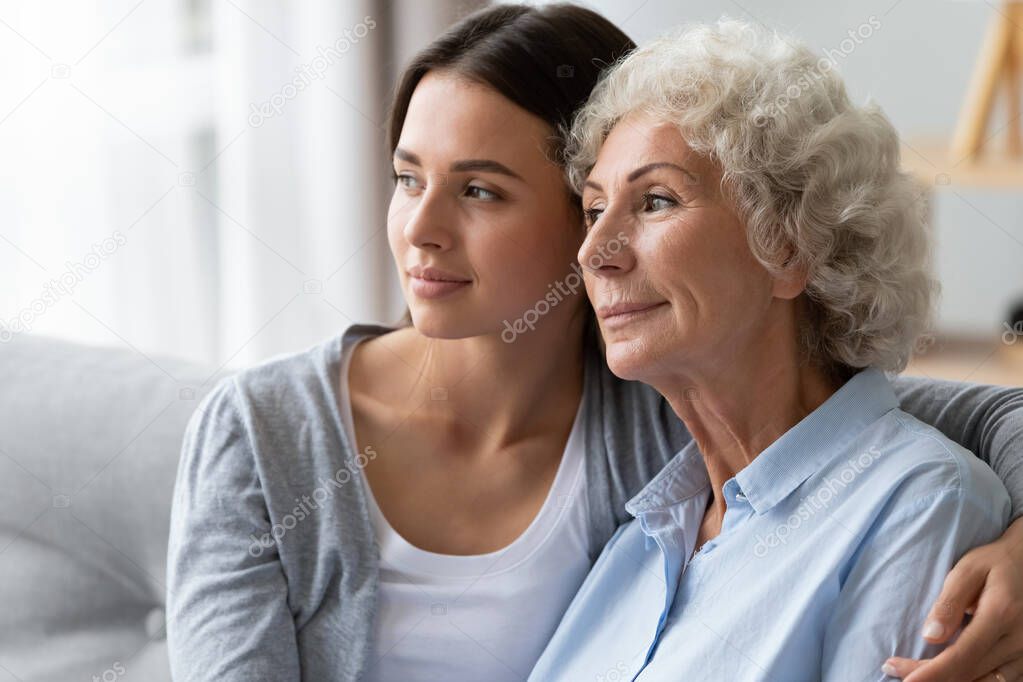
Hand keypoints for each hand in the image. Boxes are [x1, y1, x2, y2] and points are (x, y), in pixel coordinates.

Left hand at [882, 517, 1022, 680]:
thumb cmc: (995, 563)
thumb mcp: (968, 570)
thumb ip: (949, 603)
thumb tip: (930, 636)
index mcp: (1001, 615)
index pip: (962, 655)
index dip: (932, 673)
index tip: (906, 679)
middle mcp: (1018, 641)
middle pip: (969, 672)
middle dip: (929, 676)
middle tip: (895, 669)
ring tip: (915, 674)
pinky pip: (999, 681)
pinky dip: (972, 681)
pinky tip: (946, 675)